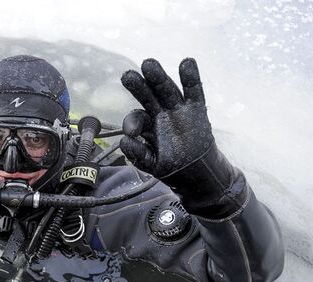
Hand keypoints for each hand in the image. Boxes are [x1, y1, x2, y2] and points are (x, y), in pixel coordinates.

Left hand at [119, 58, 246, 217]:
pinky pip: (194, 91)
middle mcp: (161, 114)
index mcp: (149, 126)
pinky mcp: (197, 110)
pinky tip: (187, 62)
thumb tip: (126, 141)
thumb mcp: (151, 164)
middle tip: (127, 76)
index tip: (131, 131)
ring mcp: (179, 111)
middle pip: (149, 96)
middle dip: (138, 86)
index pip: (138, 117)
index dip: (132, 122)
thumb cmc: (171, 166)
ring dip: (158, 77)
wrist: (198, 174)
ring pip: (167, 90)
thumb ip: (138, 155)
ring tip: (148, 64)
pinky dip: (191, 78)